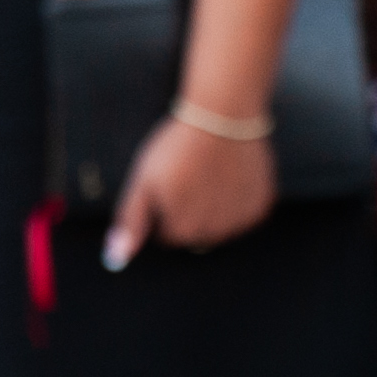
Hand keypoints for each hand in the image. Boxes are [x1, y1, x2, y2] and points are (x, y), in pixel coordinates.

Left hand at [104, 115, 276, 266]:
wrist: (223, 115)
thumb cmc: (176, 147)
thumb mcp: (143, 182)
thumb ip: (131, 223)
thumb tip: (115, 261)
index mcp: (182, 229)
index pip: (169, 235)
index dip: (164, 209)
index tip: (168, 182)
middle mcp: (215, 232)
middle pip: (196, 234)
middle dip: (190, 212)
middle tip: (189, 176)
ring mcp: (241, 218)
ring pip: (221, 227)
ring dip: (214, 209)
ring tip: (209, 175)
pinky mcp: (261, 203)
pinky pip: (244, 214)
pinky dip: (236, 201)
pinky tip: (230, 176)